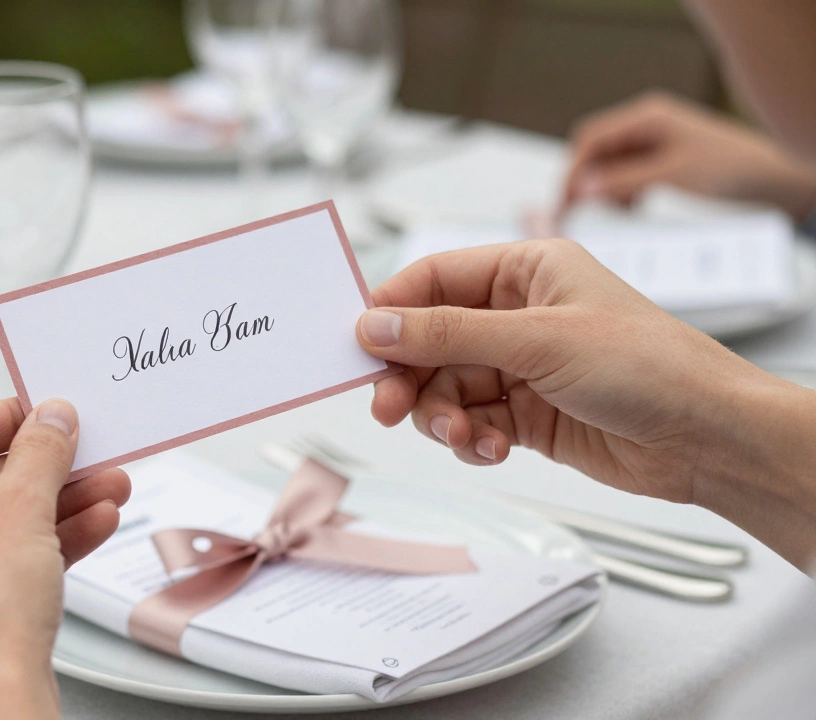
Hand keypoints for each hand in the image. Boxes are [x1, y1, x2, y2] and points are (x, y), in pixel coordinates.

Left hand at [0, 398, 129, 719]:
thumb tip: (49, 421)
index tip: (44, 410)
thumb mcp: (21, 512)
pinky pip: (2, 557)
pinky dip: (47, 539)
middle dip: (43, 466)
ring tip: (106, 485)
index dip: (5, 415)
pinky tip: (94, 524)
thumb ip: (40, 453)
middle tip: (82, 449)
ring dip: (57, 500)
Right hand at [356, 240, 815, 564]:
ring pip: (447, 387)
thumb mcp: (537, 340)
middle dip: (409, 376)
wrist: (708, 439)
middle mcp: (520, 314)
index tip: (357, 343)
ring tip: (458, 435)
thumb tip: (375, 324)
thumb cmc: (649, 366)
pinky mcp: (528, 414)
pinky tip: (489, 448)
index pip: (435, 280)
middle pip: (431, 340)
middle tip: (388, 406)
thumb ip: (448, 334)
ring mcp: (523, 366)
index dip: (392, 310)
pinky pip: (472, 421)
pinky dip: (470, 438)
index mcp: (527, 270)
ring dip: (441, 415)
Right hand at [561, 91, 815, 220]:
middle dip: (587, 179)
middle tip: (579, 208)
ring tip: (622, 207)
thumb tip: (582, 188)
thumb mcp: (670, 175)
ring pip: (608, 163)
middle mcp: (645, 123)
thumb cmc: (731, 168)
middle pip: (595, 150)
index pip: (590, 139)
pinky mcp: (659, 156)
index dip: (574, 171)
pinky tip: (634, 204)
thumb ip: (623, 181)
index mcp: (646, 117)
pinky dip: (621, 190)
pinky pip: (625, 171)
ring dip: (606, 187)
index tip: (565, 201)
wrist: (769, 177)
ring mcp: (652, 138)